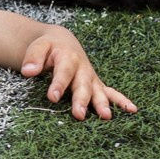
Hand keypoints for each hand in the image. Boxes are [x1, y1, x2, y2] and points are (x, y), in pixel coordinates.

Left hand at [21, 29, 135, 121]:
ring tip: (106, 116)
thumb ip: (33, 58)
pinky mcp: (95, 84)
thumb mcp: (38, 46)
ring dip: (102, 103)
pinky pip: (111, 92)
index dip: (58, 84)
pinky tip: (132, 109)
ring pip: (98, 91)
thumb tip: (28, 71)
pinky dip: (121, 100)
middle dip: (81, 100)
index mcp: (68, 58)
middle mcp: (82, 68)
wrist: (62, 42)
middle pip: (82, 85)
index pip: (63, 72)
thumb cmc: (49, 47)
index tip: (52, 97)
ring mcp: (91, 77)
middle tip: (79, 114)